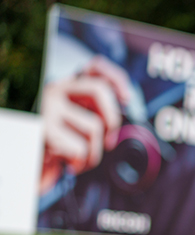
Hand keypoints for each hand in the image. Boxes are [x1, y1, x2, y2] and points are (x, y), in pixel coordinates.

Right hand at [41, 55, 131, 192]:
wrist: (27, 167)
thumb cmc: (57, 148)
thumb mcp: (76, 124)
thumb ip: (95, 110)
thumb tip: (123, 101)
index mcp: (66, 87)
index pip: (95, 67)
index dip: (116, 77)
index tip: (127, 98)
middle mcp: (54, 91)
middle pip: (99, 89)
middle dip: (112, 120)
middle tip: (108, 142)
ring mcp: (47, 108)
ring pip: (94, 126)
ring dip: (95, 153)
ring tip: (82, 160)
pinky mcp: (44, 130)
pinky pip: (80, 148)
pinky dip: (81, 163)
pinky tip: (70, 165)